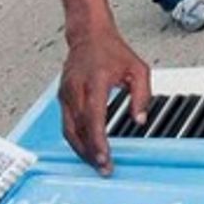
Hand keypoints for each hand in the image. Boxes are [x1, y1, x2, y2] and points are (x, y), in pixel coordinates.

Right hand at [59, 27, 150, 174]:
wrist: (89, 34)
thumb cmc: (111, 49)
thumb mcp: (138, 68)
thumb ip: (142, 95)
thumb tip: (140, 120)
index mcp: (94, 82)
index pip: (93, 119)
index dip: (98, 142)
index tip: (105, 159)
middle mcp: (75, 89)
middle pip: (78, 130)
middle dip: (90, 153)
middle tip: (103, 168)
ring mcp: (65, 94)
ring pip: (69, 130)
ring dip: (81, 150)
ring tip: (95, 163)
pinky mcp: (62, 97)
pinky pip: (67, 123)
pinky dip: (76, 138)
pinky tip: (86, 147)